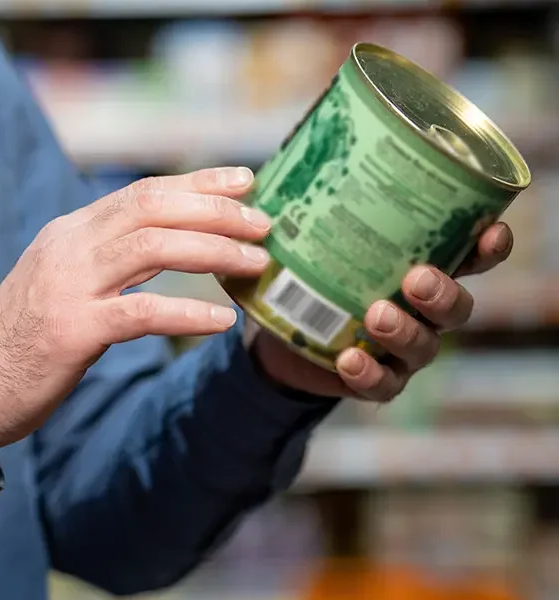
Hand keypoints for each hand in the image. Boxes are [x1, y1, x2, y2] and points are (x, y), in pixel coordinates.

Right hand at [0, 167, 270, 449]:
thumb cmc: (22, 339)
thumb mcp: (62, 283)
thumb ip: (106, 260)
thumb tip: (168, 247)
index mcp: (70, 233)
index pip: (142, 193)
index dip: (197, 182)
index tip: (243, 179)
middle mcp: (69, 247)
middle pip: (153, 208)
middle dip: (215, 209)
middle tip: (263, 221)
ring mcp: (67, 286)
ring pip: (152, 248)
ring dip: (213, 250)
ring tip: (256, 262)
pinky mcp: (70, 330)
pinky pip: (141, 312)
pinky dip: (187, 313)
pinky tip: (222, 320)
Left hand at [253, 222, 512, 400]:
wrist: (286, 332)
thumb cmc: (314, 272)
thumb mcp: (315, 234)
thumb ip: (315, 202)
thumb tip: (289, 155)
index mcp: (421, 267)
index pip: (471, 257)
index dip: (488, 247)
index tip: (489, 231)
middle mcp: (423, 311)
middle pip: (457, 306)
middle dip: (443, 293)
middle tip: (416, 279)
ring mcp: (403, 349)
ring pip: (424, 346)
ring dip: (405, 331)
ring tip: (376, 315)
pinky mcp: (376, 379)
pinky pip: (384, 384)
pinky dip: (369, 374)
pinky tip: (349, 359)